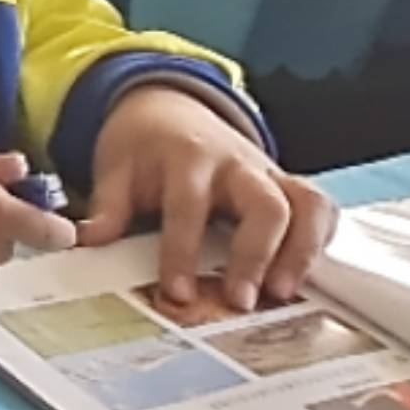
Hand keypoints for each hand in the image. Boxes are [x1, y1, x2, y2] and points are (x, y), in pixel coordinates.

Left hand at [89, 83, 330, 319]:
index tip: (179, 294)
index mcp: (188, 158)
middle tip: (242, 301)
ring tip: (282, 294)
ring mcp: (269, 173)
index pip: (190, 206)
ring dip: (301, 250)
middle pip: (264, 204)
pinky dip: (321, 239)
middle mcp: (237, 164)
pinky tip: (305, 276)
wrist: (169, 108)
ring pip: (306, 203)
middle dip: (257, 253)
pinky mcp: (289, 185)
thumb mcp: (116, 167)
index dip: (184, 252)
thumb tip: (88, 242)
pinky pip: (321, 206)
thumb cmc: (144, 147)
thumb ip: (108, 205)